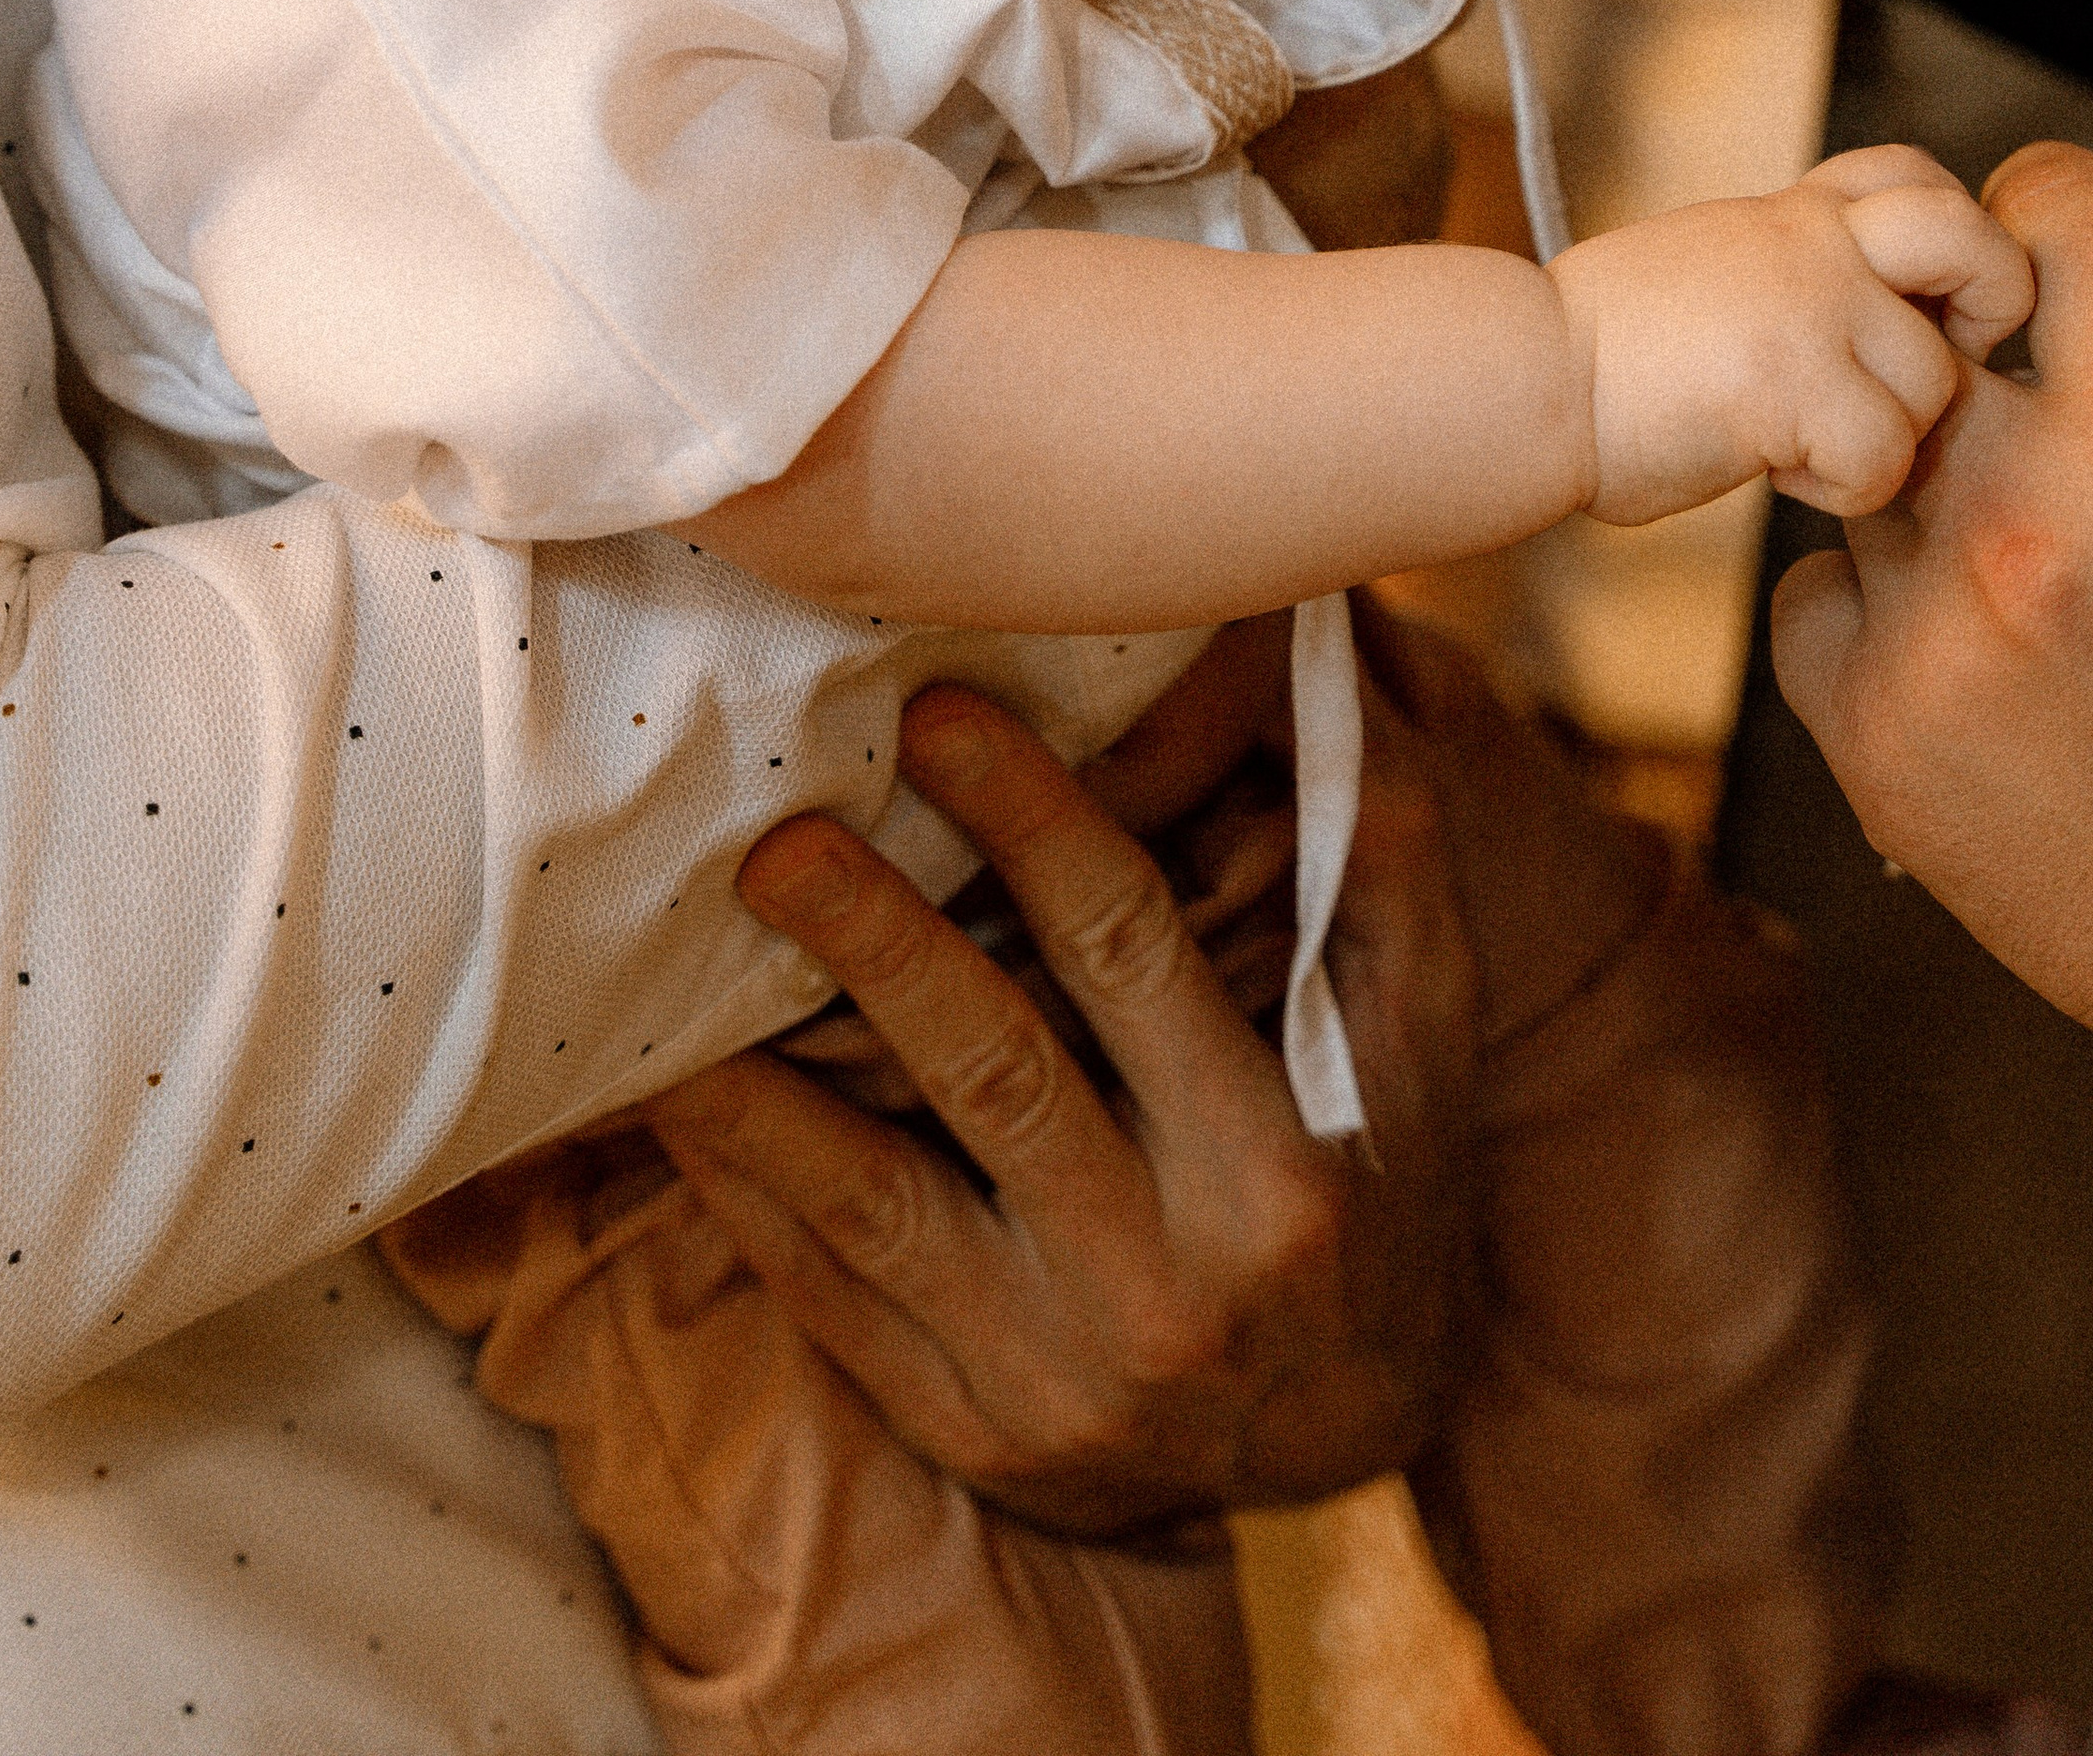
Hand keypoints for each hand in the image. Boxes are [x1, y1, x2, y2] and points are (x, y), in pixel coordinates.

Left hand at [639, 630, 1494, 1531]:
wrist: (1356, 1445)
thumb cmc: (1378, 1170)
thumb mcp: (1418, 1027)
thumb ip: (1372, 845)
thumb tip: (1299, 646)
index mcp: (1282, 1164)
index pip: (1133, 957)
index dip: (1036, 824)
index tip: (938, 711)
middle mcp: (1170, 1279)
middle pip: (995, 1073)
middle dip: (878, 942)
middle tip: (780, 835)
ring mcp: (1055, 1370)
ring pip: (876, 1202)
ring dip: (762, 1080)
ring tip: (674, 974)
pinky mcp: (966, 1428)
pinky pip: (829, 1297)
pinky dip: (745, 1190)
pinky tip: (676, 1095)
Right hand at [1551, 145, 2035, 526]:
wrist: (1522, 379)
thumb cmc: (1602, 351)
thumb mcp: (1716, 265)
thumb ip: (1802, 270)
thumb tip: (1887, 323)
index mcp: (1792, 211)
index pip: (1921, 178)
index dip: (1954, 243)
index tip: (1920, 305)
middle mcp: (1811, 239)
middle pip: (1975, 243)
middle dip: (1991, 309)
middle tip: (1937, 364)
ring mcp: (1807, 304)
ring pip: (1933, 389)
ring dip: (1881, 441)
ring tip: (1797, 445)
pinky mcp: (1792, 382)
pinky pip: (1884, 461)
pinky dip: (1841, 491)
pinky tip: (1777, 475)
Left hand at [1774, 10, 2092, 1069]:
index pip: (2039, 203)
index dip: (2085, 253)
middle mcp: (2035, 521)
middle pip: (1932, 331)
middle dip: (2001, 375)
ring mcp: (1936, 634)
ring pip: (1860, 457)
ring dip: (1936, 494)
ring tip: (2065, 589)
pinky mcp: (1867, 737)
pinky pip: (1812, 596)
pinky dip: (1883, 616)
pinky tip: (2004, 673)